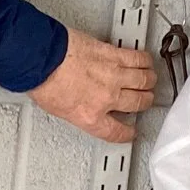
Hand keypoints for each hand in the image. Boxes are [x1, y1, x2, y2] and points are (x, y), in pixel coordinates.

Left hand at [28, 29, 156, 142]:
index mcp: (90, 117)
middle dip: (144, 102)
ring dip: (148, 81)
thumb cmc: (43, 80)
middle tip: (144, 100)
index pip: (116, 132)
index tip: (130, 132)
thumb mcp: (58, 109)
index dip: (126, 133)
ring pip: (143, 80)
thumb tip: (82, 106)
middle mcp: (105, 98)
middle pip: (137, 103)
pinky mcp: (113, 55)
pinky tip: (145, 62)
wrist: (42, 58)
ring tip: (148, 81)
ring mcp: (112, 75)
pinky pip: (139, 59)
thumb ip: (78, 110)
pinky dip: (145, 61)